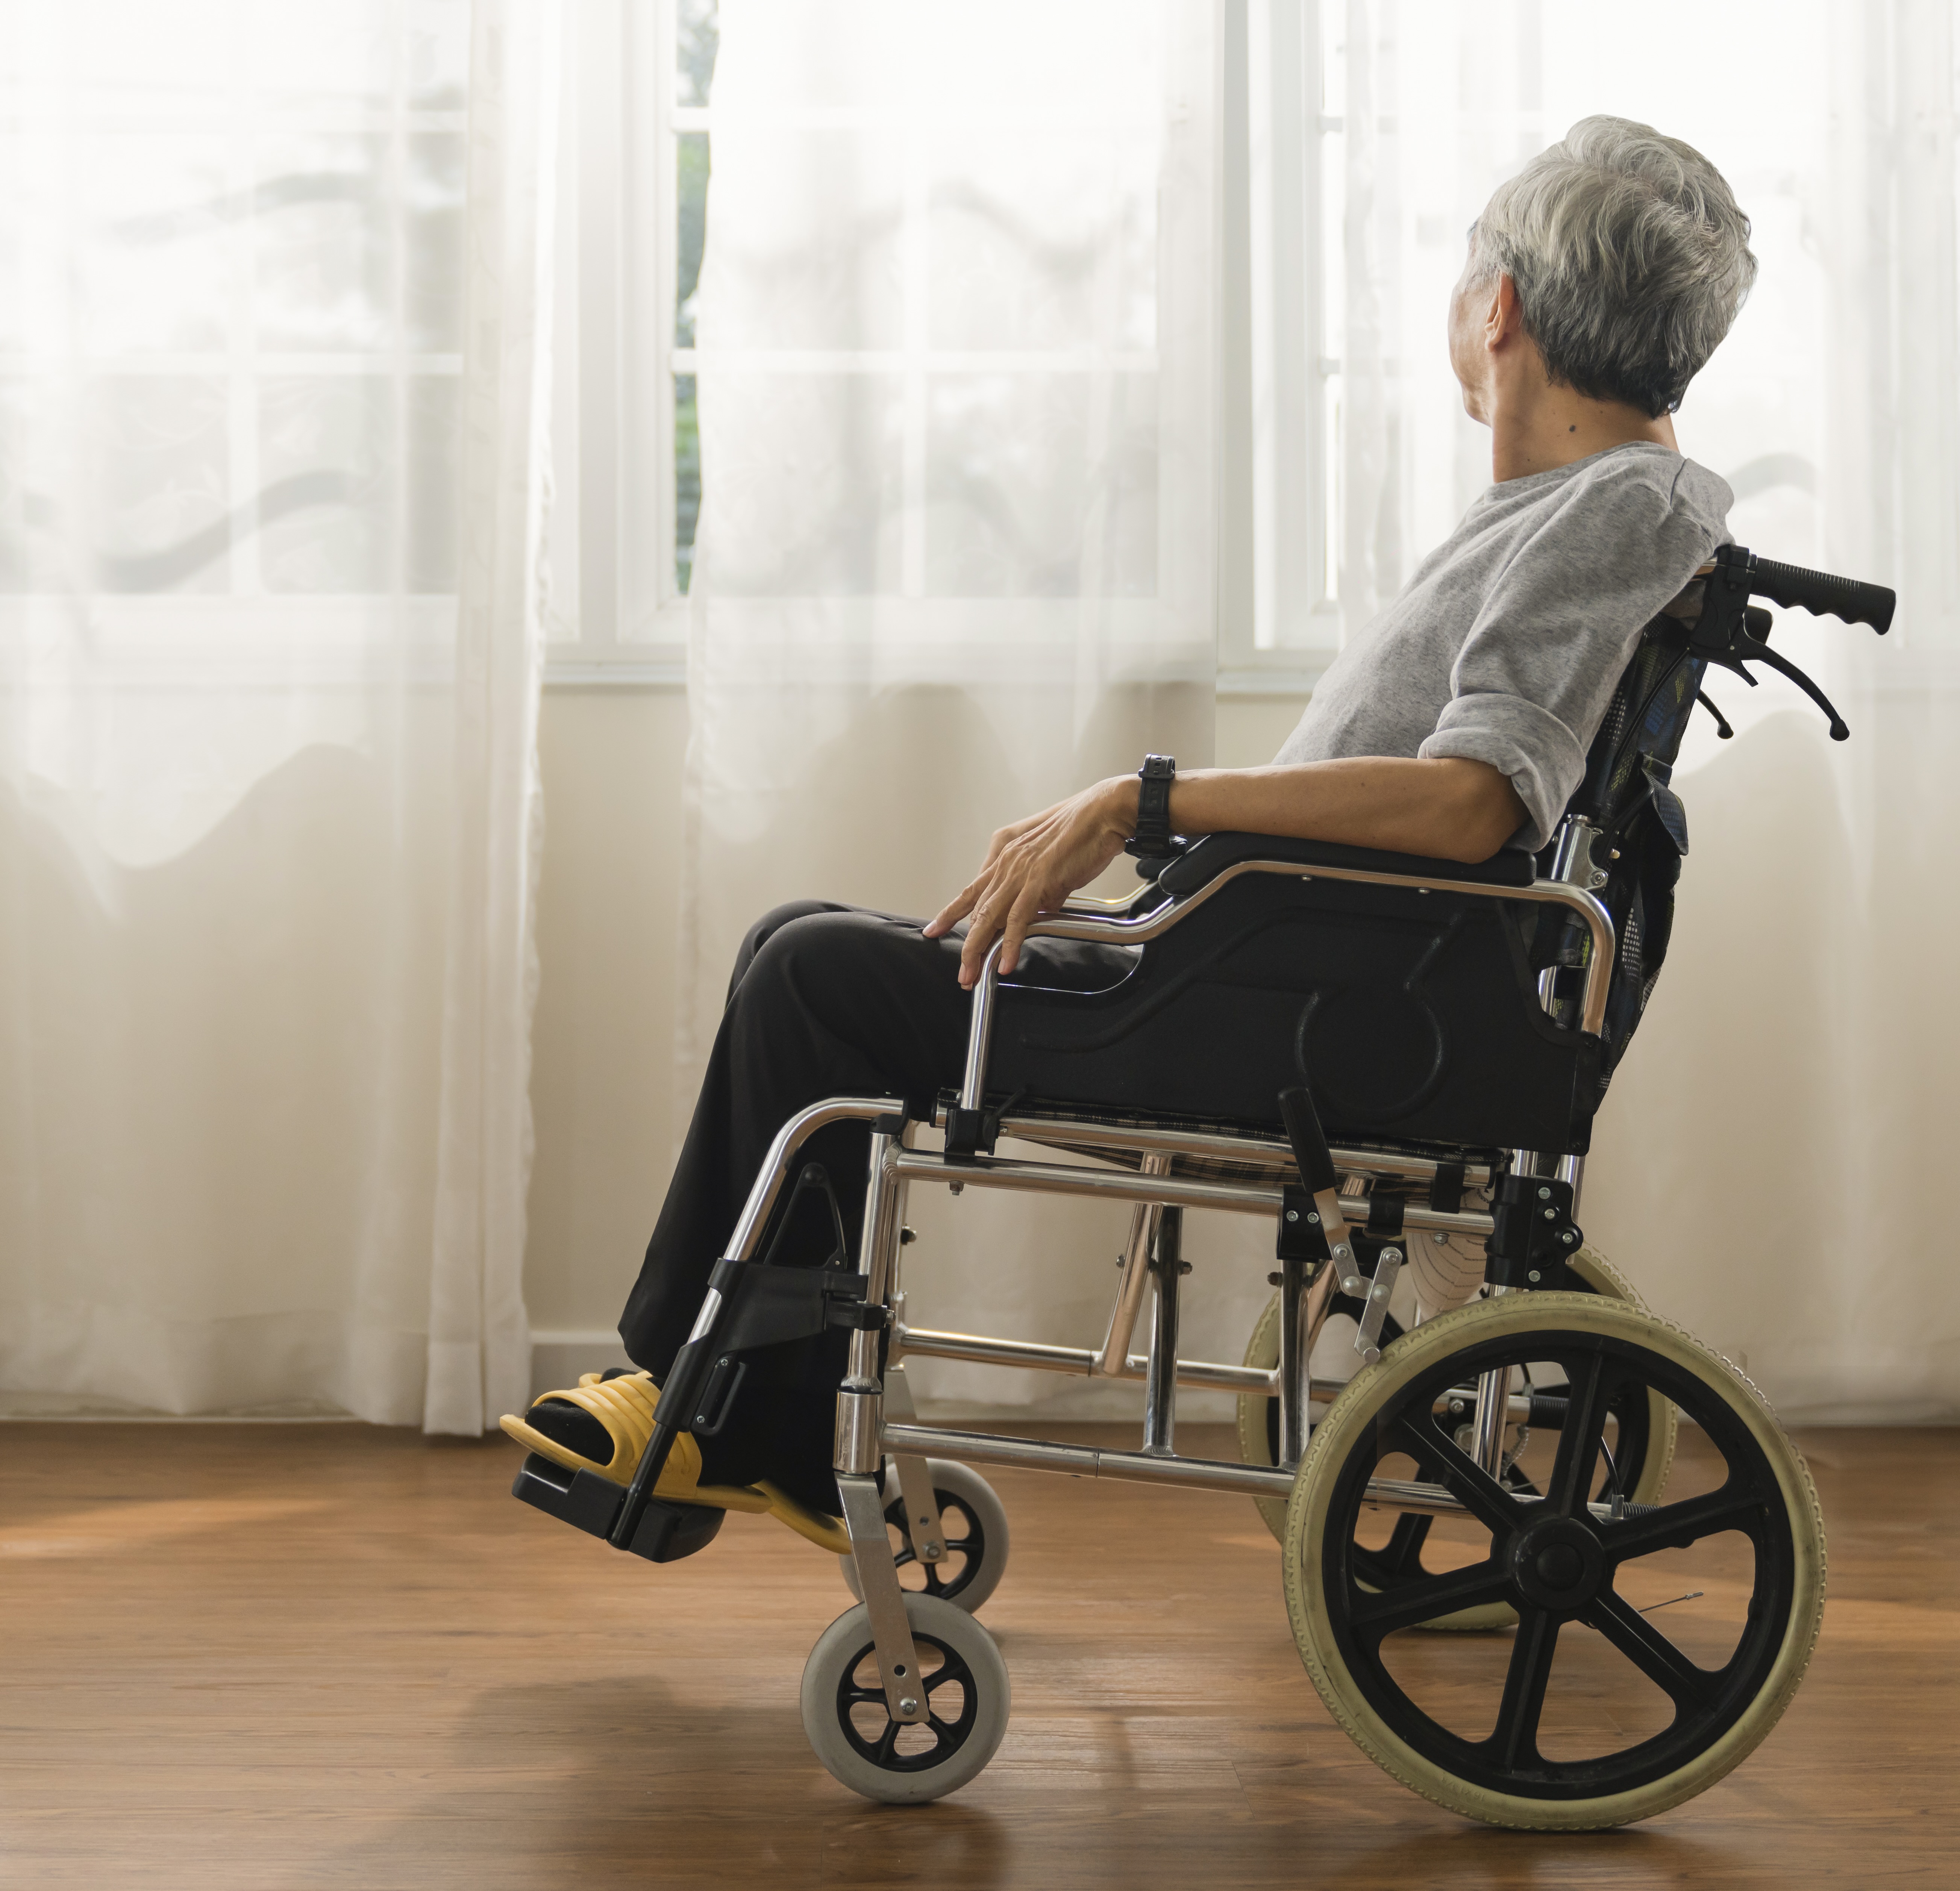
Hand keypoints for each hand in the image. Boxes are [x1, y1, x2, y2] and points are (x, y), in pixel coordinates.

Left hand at [925, 777, 1136, 985]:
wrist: (1105, 811)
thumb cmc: (1084, 830)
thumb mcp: (1051, 858)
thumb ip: (1041, 885)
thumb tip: (1042, 908)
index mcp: (1005, 850)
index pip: (973, 888)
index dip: (953, 912)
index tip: (936, 928)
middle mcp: (1006, 860)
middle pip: (976, 909)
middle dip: (966, 944)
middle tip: (961, 971)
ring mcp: (1020, 870)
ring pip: (988, 917)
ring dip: (977, 950)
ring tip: (971, 976)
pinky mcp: (1038, 880)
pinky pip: (1018, 920)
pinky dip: (1010, 945)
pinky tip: (1005, 964)